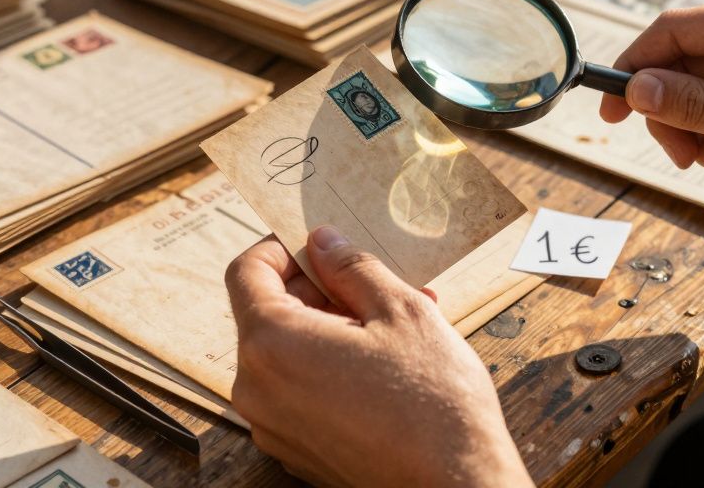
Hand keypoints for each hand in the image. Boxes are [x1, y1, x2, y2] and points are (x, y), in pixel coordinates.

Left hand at [224, 226, 530, 487]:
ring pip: (291, 353)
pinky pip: (301, 391)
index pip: (247, 272)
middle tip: (377, 283)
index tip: (321, 245)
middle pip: (269, 313)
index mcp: (272, 344)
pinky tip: (387, 365)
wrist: (456, 485)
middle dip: (321, 291)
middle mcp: (257, 389)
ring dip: (335, 328)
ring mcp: (273, 426)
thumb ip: (352, 267)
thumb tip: (322, 241)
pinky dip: (333, 368)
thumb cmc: (432, 402)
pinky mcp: (296, 450)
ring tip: (398, 324)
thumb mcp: (400, 311)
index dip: (282, 248)